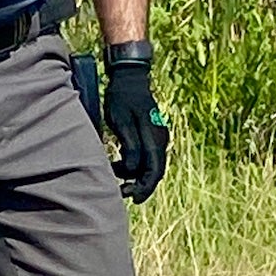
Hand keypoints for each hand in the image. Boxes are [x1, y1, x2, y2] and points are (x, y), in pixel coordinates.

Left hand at [104, 59, 169, 203]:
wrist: (129, 77)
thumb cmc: (122, 98)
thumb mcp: (121, 121)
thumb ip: (130, 146)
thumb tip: (133, 169)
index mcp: (155, 138)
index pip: (154, 171)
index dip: (144, 188)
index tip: (132, 198)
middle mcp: (160, 139)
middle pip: (154, 170)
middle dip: (139, 184)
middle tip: (122, 192)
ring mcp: (157, 136)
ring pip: (149, 164)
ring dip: (134, 173)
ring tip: (115, 172)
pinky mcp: (151, 133)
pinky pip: (146, 155)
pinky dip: (134, 163)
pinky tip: (119, 162)